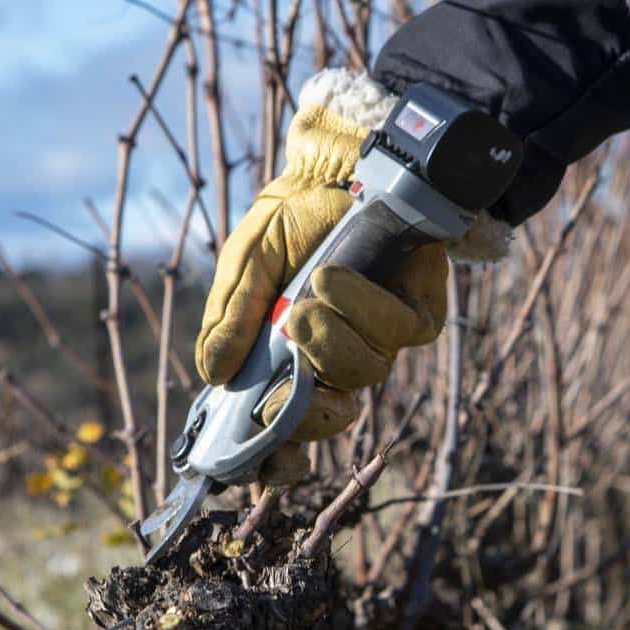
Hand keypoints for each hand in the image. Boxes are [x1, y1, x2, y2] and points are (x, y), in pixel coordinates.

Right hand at [194, 72, 448, 484]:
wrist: (340, 166)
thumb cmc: (290, 222)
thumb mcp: (245, 266)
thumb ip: (230, 319)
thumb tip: (212, 376)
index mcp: (288, 366)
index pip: (288, 437)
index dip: (278, 463)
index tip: (265, 463)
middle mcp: (335, 364)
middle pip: (330, 419)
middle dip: (306, 406)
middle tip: (283, 376)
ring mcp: (378, 343)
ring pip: (362, 375)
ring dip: (329, 339)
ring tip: (307, 298)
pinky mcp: (417, 317)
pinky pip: (396, 332)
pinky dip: (359, 304)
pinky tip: (334, 275)